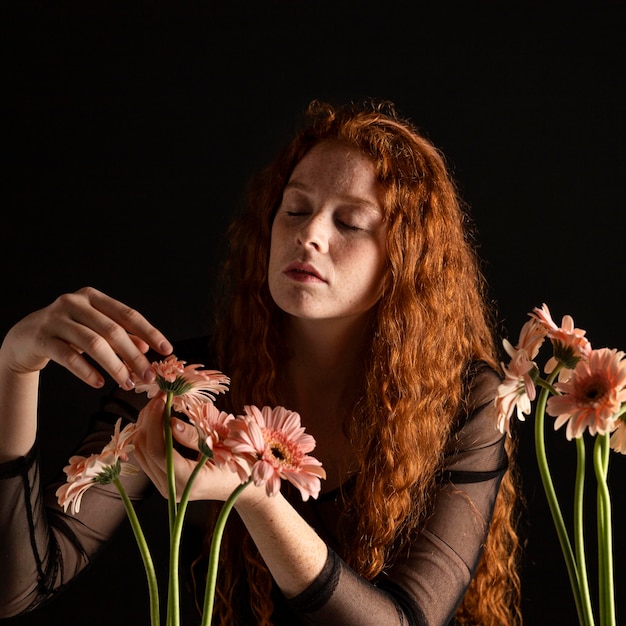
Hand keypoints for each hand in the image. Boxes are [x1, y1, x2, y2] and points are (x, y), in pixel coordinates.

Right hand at [0, 286, 171, 389]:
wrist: (24, 338)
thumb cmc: (68, 332)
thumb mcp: (95, 330)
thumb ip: (120, 336)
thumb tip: (146, 349)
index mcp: (93, 297)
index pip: (128, 314)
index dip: (149, 332)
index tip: (166, 349)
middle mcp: (75, 302)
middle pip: (112, 331)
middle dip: (134, 356)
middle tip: (148, 377)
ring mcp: (56, 319)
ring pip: (93, 344)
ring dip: (114, 367)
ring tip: (127, 383)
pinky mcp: (42, 338)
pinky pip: (69, 357)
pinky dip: (87, 371)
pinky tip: (99, 383)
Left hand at [133, 397, 246, 501]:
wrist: (237, 482)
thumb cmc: (238, 460)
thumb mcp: (222, 444)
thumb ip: (195, 436)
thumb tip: (171, 422)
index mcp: (190, 481)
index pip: (159, 451)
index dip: (155, 422)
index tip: (162, 400)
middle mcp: (172, 489)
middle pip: (144, 450)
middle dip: (148, 419)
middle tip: (160, 397)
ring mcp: (165, 487)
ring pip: (140, 452)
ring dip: (146, 424)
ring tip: (159, 405)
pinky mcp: (162, 480)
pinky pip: (145, 455)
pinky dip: (148, 434)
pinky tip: (158, 419)